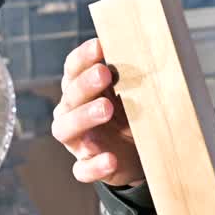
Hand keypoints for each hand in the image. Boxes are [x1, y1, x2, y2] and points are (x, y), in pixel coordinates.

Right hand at [51, 38, 143, 187]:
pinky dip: (94, 165)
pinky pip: (82, 169)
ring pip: (66, 129)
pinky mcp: (86, 166)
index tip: (99, 45)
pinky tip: (110, 159)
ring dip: (84, 117)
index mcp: (80, 90)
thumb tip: (147, 50)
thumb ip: (131, 76)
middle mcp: (71, 112)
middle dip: (85, 84)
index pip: (73, 69)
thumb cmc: (130, 113)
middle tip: (104, 74)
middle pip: (70, 96)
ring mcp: (77, 141)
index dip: (83, 57)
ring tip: (106, 109)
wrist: (137, 154)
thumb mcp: (132, 93)